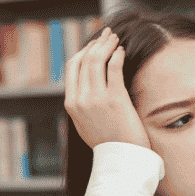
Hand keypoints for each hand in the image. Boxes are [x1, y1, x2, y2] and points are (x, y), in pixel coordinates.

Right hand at [64, 27, 149, 149]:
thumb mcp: (87, 126)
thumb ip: (82, 107)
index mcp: (71, 104)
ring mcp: (97, 99)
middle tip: (108, 35)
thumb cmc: (110, 144)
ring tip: (117, 39)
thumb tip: (84, 91)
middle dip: (97, 43)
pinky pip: (114, 68)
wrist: (123, 160)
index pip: (72, 67)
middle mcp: (81, 99)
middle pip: (84, 60)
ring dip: (107, 45)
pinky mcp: (115, 99)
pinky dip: (118, 55)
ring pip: (97, 60)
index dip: (83, 51)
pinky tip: (123, 51)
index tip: (95, 44)